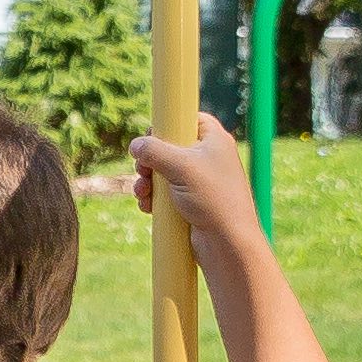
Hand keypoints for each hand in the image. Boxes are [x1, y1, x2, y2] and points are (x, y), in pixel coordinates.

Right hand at [129, 131, 254, 248]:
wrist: (226, 241)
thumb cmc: (213, 199)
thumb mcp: (180, 167)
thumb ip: (154, 150)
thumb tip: (135, 145)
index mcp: (214, 140)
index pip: (190, 119)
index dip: (169, 124)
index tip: (152, 135)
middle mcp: (208, 157)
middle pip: (169, 146)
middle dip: (149, 160)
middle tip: (143, 170)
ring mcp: (198, 180)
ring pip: (162, 171)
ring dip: (146, 181)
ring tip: (143, 193)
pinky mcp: (190, 200)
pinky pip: (164, 192)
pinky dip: (152, 197)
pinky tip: (147, 206)